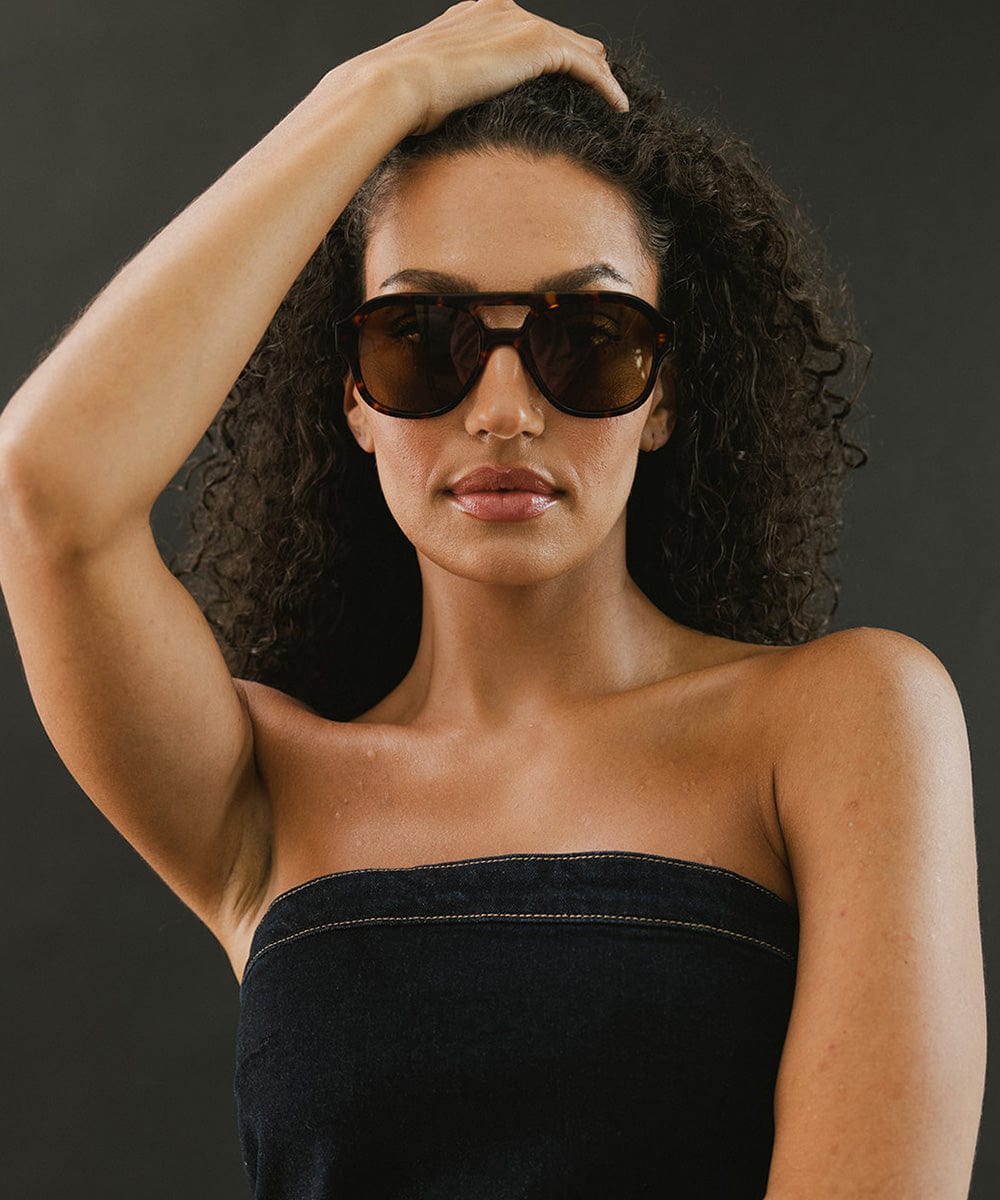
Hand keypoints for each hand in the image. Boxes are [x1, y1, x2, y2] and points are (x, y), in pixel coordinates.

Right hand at [356, 0, 628, 136]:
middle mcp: (498, 8)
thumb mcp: (427, 91)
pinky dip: (605, 86)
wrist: (394, 85)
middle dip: (580, 59)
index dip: (548, 53)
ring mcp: (518, 22)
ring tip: (615, 98)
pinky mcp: (536, 44)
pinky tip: (619, 106)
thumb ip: (447, 93)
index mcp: (472, 14)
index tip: (562, 77)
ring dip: (599, 74)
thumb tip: (438, 121)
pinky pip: (586, 65)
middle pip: (556, 33)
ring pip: (577, 47)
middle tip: (600, 86)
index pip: (523, 29)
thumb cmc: (398, 98)